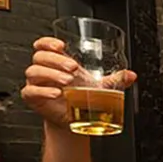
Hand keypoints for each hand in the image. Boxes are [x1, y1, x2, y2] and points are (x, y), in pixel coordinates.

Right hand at [22, 37, 136, 129]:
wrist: (75, 119)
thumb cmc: (82, 97)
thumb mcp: (100, 86)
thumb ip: (115, 79)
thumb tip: (131, 75)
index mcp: (58, 62)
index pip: (44, 45)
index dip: (48, 42)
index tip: (60, 45)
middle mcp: (45, 70)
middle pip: (40, 57)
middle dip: (56, 60)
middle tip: (73, 67)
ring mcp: (38, 83)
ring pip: (34, 71)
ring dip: (51, 74)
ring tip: (67, 81)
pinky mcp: (34, 98)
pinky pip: (31, 91)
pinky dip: (42, 91)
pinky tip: (56, 93)